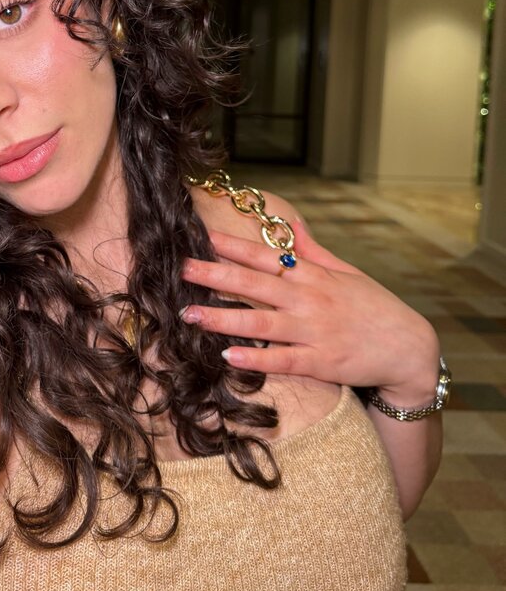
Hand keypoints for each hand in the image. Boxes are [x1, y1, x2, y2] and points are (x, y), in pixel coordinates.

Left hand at [181, 221, 440, 406]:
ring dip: (222, 320)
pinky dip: (256, 359)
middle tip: (180, 270)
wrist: (409, 348)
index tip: (201, 237)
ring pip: (261, 324)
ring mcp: (315, 332)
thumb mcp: (346, 272)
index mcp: (313, 276)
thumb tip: (290, 226)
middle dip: (214, 277)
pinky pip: (283, 361)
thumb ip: (313, 252)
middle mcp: (310, 300)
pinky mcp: (322, 363)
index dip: (231, 246)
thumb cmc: (375, 308)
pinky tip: (228, 356)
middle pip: (254, 285)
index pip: (265, 257)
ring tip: (190, 317)